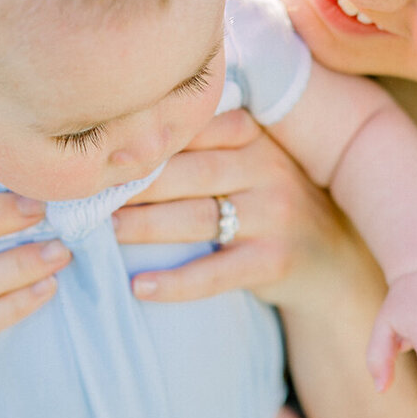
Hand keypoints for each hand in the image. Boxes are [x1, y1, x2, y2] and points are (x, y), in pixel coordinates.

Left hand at [111, 109, 342, 305]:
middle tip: (83, 196)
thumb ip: (204, 142)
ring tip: (99, 233)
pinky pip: (215, 273)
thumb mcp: (250, 160)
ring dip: (142, 226)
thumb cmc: (269, 203)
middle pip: (187, 173)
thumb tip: (120, 137)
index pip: (192, 130)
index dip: (143, 143)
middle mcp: (267, 168)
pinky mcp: (274, 260)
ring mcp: (274, 214)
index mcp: (254, 134)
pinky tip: (139, 286)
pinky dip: (175, 283)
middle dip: (132, 185)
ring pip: (195, 218)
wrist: (333, 260)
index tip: (96, 153)